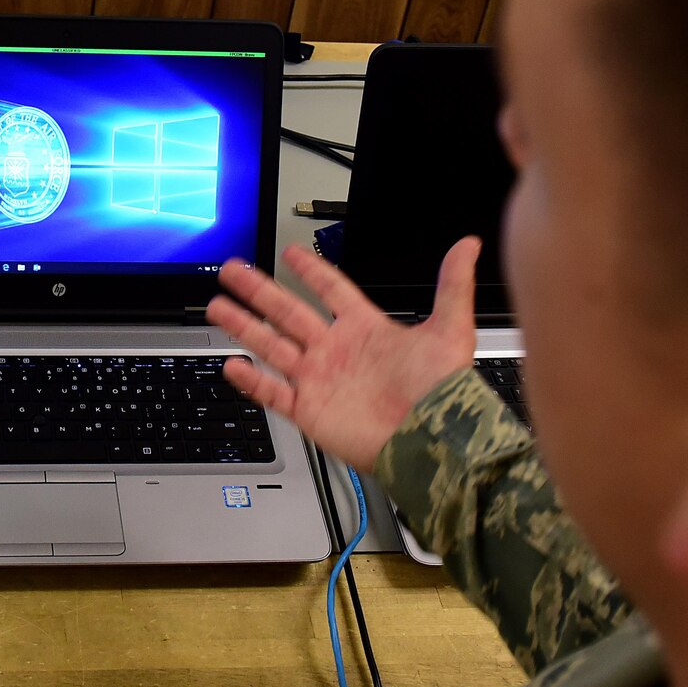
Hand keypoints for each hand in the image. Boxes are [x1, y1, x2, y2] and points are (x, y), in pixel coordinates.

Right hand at [206, 237, 482, 471]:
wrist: (431, 441)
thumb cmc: (443, 392)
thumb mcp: (451, 330)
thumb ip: (454, 285)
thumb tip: (469, 245)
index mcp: (366, 328)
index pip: (332, 289)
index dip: (312, 270)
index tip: (292, 253)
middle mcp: (338, 350)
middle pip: (289, 311)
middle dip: (260, 291)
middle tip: (234, 271)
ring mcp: (321, 379)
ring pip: (272, 345)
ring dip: (245, 326)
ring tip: (218, 307)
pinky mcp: (310, 409)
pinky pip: (273, 391)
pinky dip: (251, 379)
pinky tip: (232, 363)